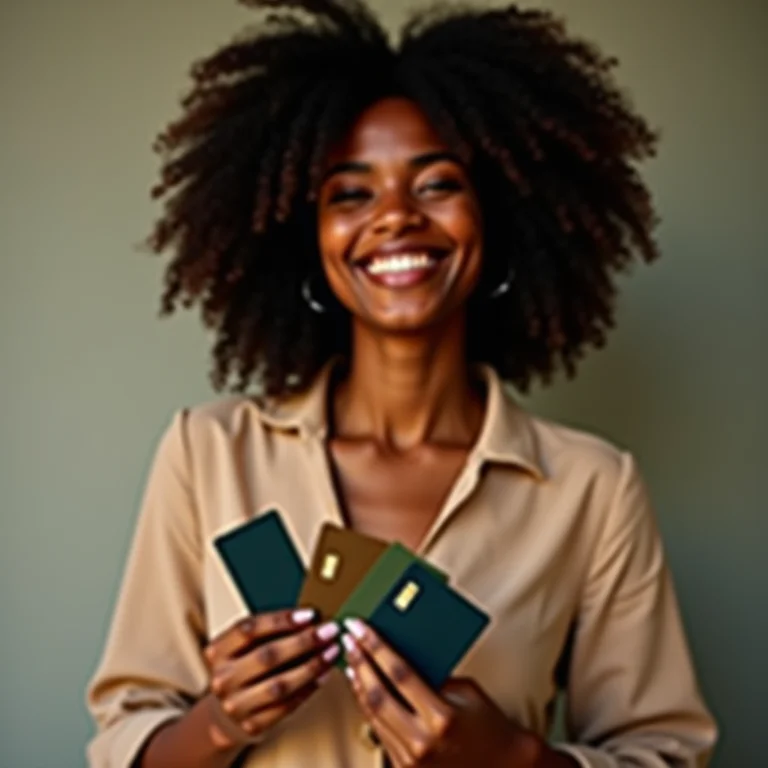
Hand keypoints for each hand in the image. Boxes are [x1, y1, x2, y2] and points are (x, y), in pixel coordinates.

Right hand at [202, 609, 340, 749]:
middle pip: (267, 656)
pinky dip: (309, 688)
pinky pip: (286, 706)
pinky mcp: (253, 724)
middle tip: (329, 631)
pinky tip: (324, 674)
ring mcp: (236, 705)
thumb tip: (310, 619)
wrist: (227, 712)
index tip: (310, 614)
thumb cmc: (243, 667)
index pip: (248, 629)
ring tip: (332, 651)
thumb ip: (268, 631)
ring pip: (279, 684)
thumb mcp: (243, 647)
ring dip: (311, 666)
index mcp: (217, 651)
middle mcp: (223, 678)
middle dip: (303, 641)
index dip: (280, 620)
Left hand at [342, 619, 574, 767]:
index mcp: (441, 718)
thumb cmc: (490, 727)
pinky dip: (369, 709)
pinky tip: (363, 691)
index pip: (399, 673)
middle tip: (349, 640)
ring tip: (351, 661)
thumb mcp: (466, 692)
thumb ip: (434, 677)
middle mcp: (422, 743)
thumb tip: (399, 657)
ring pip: (372, 716)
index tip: (360, 628)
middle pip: (377, 694)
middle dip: (359, 662)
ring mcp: (411, 762)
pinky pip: (380, 734)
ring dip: (358, 685)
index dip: (375, 646)